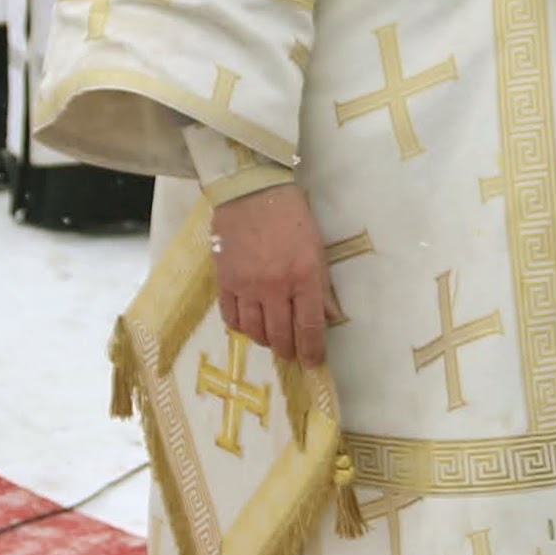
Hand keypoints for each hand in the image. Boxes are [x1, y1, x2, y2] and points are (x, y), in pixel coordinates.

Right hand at [211, 181, 330, 365]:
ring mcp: (247, 286)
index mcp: (304, 277)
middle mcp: (275, 287)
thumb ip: (322, 286)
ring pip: (254, 331)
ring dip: (265, 341)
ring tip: (271, 338)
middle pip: (281, 336)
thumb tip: (330, 318)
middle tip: (292, 352)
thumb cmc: (291, 217)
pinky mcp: (225, 281)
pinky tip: (249, 323)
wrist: (252, 192)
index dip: (312, 351)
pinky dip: (241, 327)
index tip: (314, 362)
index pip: (309, 327)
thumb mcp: (317, 249)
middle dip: (289, 351)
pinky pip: (231, 317)